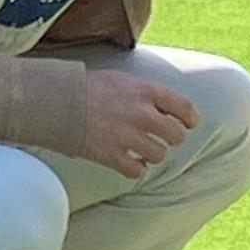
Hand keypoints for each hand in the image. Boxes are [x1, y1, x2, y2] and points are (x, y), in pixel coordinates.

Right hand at [80, 66, 199, 177]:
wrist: (59, 101)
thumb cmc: (88, 86)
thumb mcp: (122, 79)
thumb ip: (145, 93)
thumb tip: (164, 107)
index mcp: (146, 91)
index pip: (184, 107)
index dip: (190, 118)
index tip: (189, 123)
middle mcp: (142, 114)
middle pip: (176, 135)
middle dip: (171, 137)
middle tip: (161, 137)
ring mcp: (128, 136)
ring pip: (160, 155)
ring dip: (153, 153)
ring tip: (142, 149)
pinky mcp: (112, 155)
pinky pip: (137, 171)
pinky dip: (136, 168)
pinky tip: (130, 162)